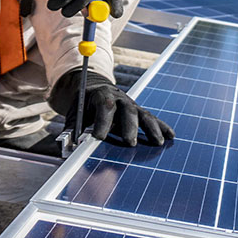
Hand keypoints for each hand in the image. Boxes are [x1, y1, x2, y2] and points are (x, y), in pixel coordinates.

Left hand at [50, 71, 172, 146]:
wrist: (95, 90)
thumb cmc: (84, 105)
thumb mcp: (74, 114)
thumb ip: (72, 130)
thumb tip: (66, 147)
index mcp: (101, 96)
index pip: (104, 107)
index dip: (103, 122)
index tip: (100, 138)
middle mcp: (120, 99)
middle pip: (127, 111)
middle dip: (129, 127)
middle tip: (129, 143)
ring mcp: (132, 105)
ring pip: (144, 114)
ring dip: (151, 129)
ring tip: (158, 143)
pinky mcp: (140, 112)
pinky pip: (152, 118)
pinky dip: (162, 127)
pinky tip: (171, 136)